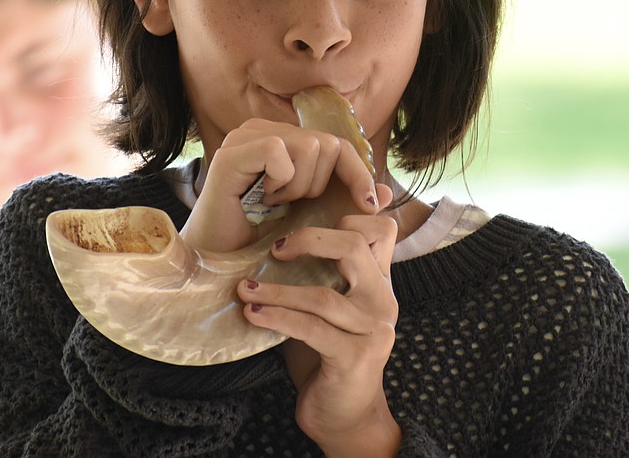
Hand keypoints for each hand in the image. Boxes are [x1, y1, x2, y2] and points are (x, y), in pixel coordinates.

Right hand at [183, 118, 389, 252]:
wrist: (218, 261)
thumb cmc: (260, 238)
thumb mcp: (312, 217)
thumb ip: (344, 200)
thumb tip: (386, 191)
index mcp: (280, 138)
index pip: (336, 143)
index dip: (358, 172)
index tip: (369, 206)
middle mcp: (261, 129)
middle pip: (326, 143)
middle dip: (318, 184)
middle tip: (288, 204)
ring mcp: (244, 137)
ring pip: (308, 146)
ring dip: (298, 187)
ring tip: (273, 203)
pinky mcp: (231, 152)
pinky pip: (279, 152)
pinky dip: (279, 182)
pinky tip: (260, 199)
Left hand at [236, 213, 402, 456]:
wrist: (346, 416)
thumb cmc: (328, 357)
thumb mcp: (329, 308)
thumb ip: (321, 273)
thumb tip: (284, 234)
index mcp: (379, 283)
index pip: (383, 228)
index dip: (351, 213)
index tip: (306, 223)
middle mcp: (383, 301)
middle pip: (354, 245)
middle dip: (309, 239)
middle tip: (275, 249)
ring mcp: (373, 330)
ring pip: (322, 295)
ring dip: (276, 291)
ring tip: (245, 290)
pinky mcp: (355, 357)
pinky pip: (310, 328)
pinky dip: (276, 318)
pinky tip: (253, 315)